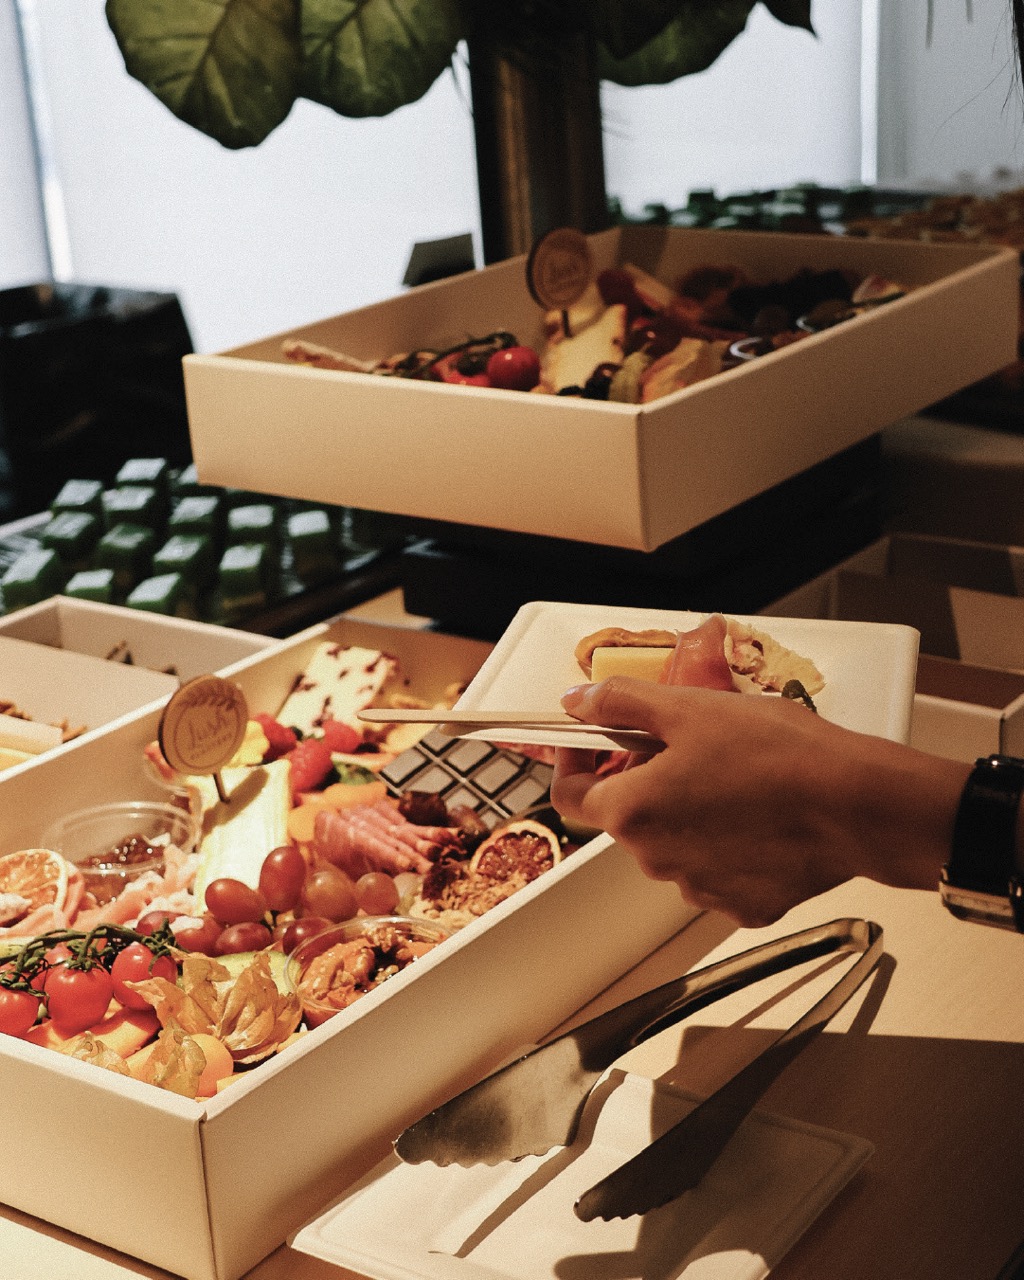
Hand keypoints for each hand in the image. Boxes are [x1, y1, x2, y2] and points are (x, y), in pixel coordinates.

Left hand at [551, 677, 965, 926]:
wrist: (856, 803)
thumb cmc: (779, 754)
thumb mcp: (689, 707)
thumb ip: (621, 703)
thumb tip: (578, 702)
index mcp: (634, 811)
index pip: (568, 795)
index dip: (573, 763)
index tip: (590, 742)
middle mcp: (657, 859)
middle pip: (629, 816)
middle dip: (645, 779)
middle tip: (684, 745)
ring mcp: (700, 887)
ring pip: (674, 844)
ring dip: (688, 811)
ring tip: (733, 776)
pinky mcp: (744, 903)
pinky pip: (720, 870)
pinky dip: (729, 843)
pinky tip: (760, 815)